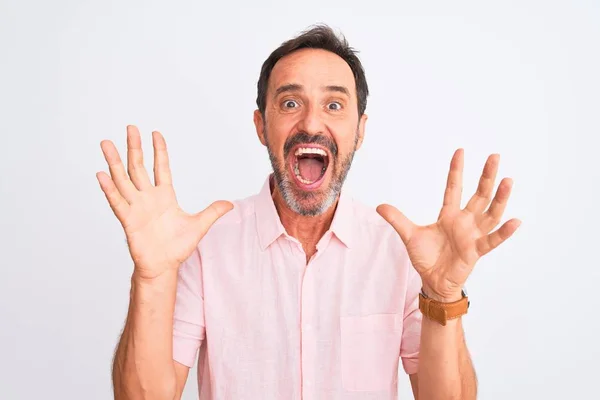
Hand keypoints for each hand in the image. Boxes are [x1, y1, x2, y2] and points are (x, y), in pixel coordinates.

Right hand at [96, 125, 232, 279]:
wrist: (163, 267)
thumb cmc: (177, 248)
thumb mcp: (199, 226)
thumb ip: (212, 212)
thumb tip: (231, 204)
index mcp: (165, 196)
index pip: (161, 167)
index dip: (159, 150)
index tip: (155, 133)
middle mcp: (148, 197)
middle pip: (138, 166)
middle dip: (135, 147)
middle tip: (130, 127)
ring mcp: (136, 207)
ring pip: (123, 179)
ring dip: (114, 161)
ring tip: (106, 143)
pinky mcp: (128, 220)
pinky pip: (117, 201)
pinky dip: (109, 188)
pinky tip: (101, 174)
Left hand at [377, 149, 520, 301]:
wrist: (432, 281)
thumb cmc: (426, 257)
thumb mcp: (409, 235)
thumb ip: (397, 219)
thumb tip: (379, 206)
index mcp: (448, 215)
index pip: (454, 188)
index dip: (456, 170)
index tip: (460, 151)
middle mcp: (464, 221)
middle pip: (479, 194)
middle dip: (486, 176)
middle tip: (495, 156)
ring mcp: (472, 235)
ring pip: (490, 213)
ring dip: (500, 198)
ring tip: (508, 181)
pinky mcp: (476, 251)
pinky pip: (492, 240)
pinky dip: (504, 232)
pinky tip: (515, 221)